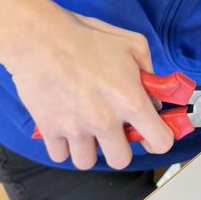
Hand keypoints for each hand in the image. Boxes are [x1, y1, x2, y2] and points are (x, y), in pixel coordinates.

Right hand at [9, 11, 172, 170]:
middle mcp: (105, 121)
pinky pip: (59, 156)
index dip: (159, 139)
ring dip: (88, 149)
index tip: (151, 134)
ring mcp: (76, 128)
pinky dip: (62, 147)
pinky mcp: (49, 130)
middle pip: (121, 161)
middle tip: (113, 131)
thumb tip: (153, 96)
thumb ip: (149, 72)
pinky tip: (64, 127)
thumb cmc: (85, 37)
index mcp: (130, 101)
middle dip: (119, 148)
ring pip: (87, 162)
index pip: (160, 141)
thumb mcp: (132, 43)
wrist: (40, 37)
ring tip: (85, 129)